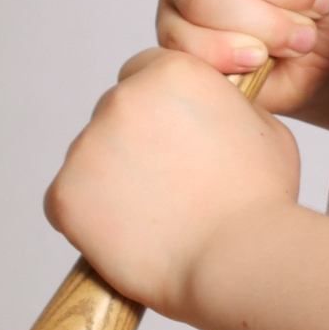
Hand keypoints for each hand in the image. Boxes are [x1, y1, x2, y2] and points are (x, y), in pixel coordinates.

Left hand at [44, 48, 301, 320]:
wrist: (238, 257)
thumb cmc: (260, 200)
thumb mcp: (264, 128)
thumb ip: (224, 108)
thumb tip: (211, 111)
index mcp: (172, 72)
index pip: (144, 71)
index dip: (159, 107)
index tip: (171, 136)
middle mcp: (123, 97)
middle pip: (114, 112)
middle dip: (133, 141)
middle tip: (165, 183)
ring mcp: (88, 145)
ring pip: (90, 157)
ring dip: (112, 179)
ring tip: (153, 216)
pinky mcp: (65, 192)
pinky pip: (67, 199)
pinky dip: (88, 217)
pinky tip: (125, 234)